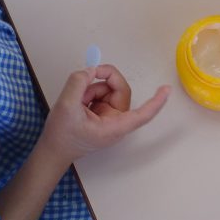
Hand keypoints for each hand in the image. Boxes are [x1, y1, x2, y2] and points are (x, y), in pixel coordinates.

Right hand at [40, 65, 169, 163]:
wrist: (52, 149)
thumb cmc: (62, 136)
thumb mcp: (66, 106)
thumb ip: (78, 83)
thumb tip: (90, 69)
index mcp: (114, 127)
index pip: (142, 114)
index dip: (155, 102)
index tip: (166, 90)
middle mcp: (116, 121)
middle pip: (120, 90)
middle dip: (103, 79)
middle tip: (88, 72)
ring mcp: (109, 116)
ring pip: (108, 89)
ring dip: (90, 88)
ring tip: (76, 100)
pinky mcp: (102, 112)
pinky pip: (100, 93)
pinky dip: (87, 93)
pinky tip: (78, 103)